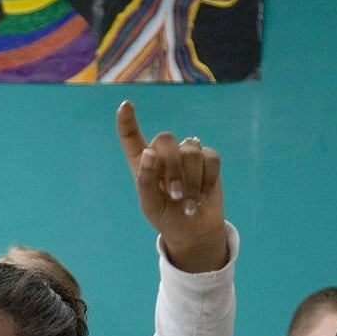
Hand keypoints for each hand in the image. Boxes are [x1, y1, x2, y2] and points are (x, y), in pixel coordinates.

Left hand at [115, 102, 226, 272]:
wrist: (193, 229)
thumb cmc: (166, 217)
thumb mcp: (150, 204)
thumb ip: (146, 180)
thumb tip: (149, 152)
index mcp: (142, 162)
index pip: (131, 137)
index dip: (127, 121)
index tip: (125, 106)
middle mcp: (164, 153)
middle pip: (165, 139)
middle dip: (171, 167)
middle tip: (174, 194)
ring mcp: (187, 154)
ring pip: (191, 151)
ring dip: (191, 180)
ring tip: (188, 202)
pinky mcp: (208, 159)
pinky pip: (210, 158)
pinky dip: (207, 180)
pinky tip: (201, 196)